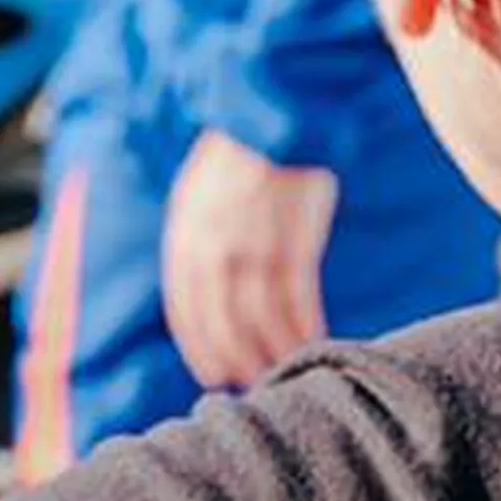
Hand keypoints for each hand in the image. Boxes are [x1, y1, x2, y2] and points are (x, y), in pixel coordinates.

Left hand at [160, 130, 341, 391]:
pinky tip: (315, 340)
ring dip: (274, 352)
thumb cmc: (237, 158)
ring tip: (285, 370)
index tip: (214, 374)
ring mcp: (255, 248)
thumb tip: (203, 291)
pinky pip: (298, 301)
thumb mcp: (196, 196)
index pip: (186, 311)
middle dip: (237, 362)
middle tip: (253, 384)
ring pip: (261, 321)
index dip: (201, 349)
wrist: (274, 116)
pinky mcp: (295, 243)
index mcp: (184, 236)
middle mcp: (214, 248)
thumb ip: (196, 243)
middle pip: (222, 326)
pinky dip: (305, 327)